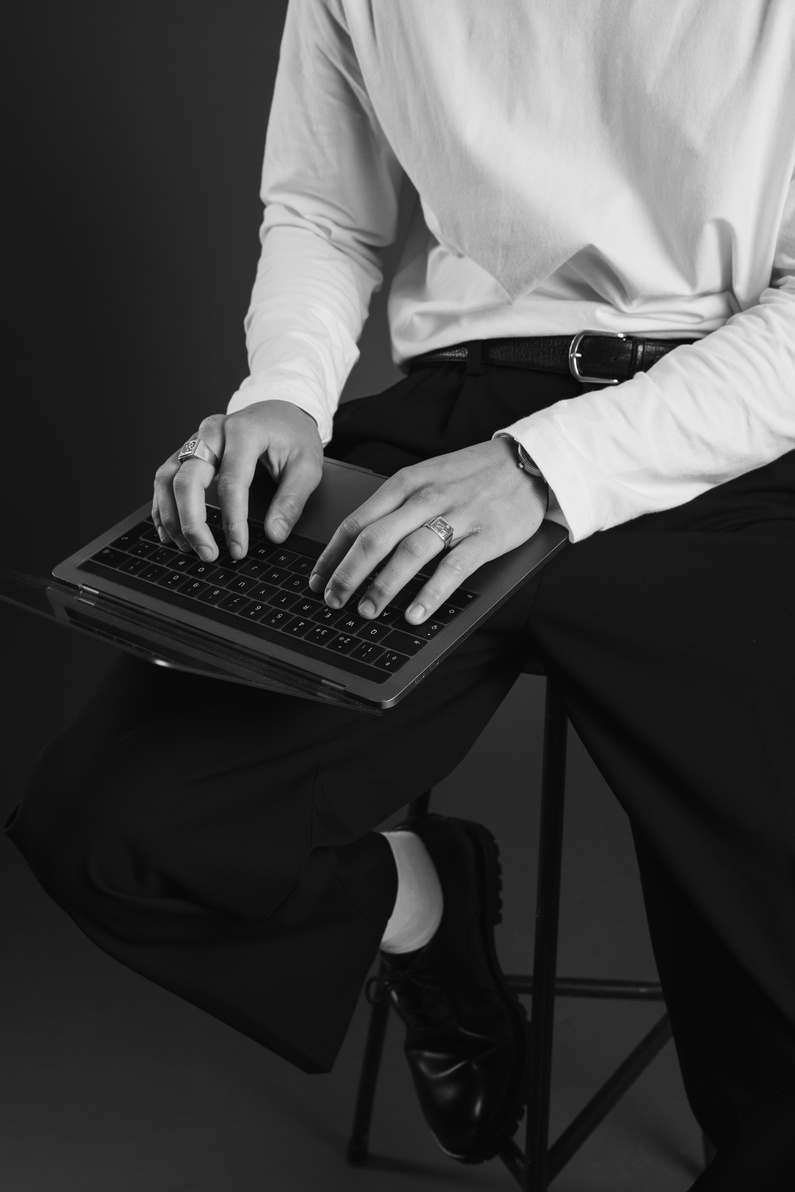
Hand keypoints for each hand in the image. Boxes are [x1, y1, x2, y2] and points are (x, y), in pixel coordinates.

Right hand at [152, 401, 322, 560]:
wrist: (282, 411)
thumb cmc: (294, 436)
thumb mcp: (307, 466)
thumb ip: (291, 501)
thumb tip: (274, 534)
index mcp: (244, 431)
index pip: (231, 482)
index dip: (232, 521)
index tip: (238, 550)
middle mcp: (213, 432)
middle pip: (188, 479)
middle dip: (193, 522)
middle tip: (207, 553)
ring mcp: (196, 439)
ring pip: (168, 478)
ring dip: (172, 516)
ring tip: (187, 547)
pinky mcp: (188, 450)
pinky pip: (165, 478)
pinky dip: (162, 506)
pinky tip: (169, 531)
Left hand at [308, 437, 547, 624]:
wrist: (527, 461)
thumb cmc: (471, 474)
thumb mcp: (426, 477)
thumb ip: (396, 505)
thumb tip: (360, 543)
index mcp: (405, 483)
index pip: (357, 522)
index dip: (332, 555)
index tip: (318, 580)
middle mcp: (425, 498)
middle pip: (374, 540)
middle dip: (348, 574)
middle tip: (334, 601)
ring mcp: (457, 516)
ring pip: (408, 554)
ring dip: (382, 586)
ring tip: (367, 610)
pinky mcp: (485, 536)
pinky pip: (452, 569)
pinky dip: (430, 593)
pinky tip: (414, 613)